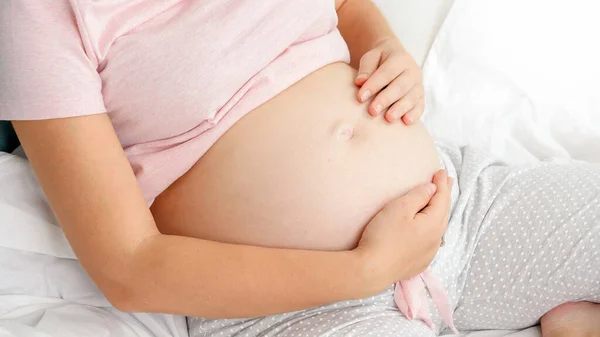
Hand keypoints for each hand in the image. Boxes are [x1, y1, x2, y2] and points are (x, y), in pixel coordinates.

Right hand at [354, 170, 452, 288]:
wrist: (372, 269)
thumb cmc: (383, 236)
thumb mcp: (400, 208)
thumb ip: (419, 196)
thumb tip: (432, 188)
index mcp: (433, 224)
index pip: (441, 198)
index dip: (442, 183)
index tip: (442, 171)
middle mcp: (435, 239)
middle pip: (443, 212)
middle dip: (445, 196)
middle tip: (447, 182)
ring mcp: (428, 253)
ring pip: (438, 228)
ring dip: (439, 212)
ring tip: (439, 203)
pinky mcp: (418, 263)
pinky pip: (431, 241)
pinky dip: (432, 229)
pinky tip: (428, 229)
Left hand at [355, 37, 423, 124]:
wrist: (395, 59)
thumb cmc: (379, 61)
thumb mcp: (370, 58)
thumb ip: (366, 68)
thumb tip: (360, 81)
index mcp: (400, 58)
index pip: (387, 72)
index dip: (374, 85)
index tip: (360, 97)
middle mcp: (412, 71)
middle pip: (401, 86)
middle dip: (386, 99)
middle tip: (373, 111)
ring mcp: (418, 84)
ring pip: (412, 97)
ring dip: (400, 108)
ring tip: (388, 118)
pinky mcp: (421, 97)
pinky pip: (420, 106)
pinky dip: (414, 114)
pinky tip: (406, 121)